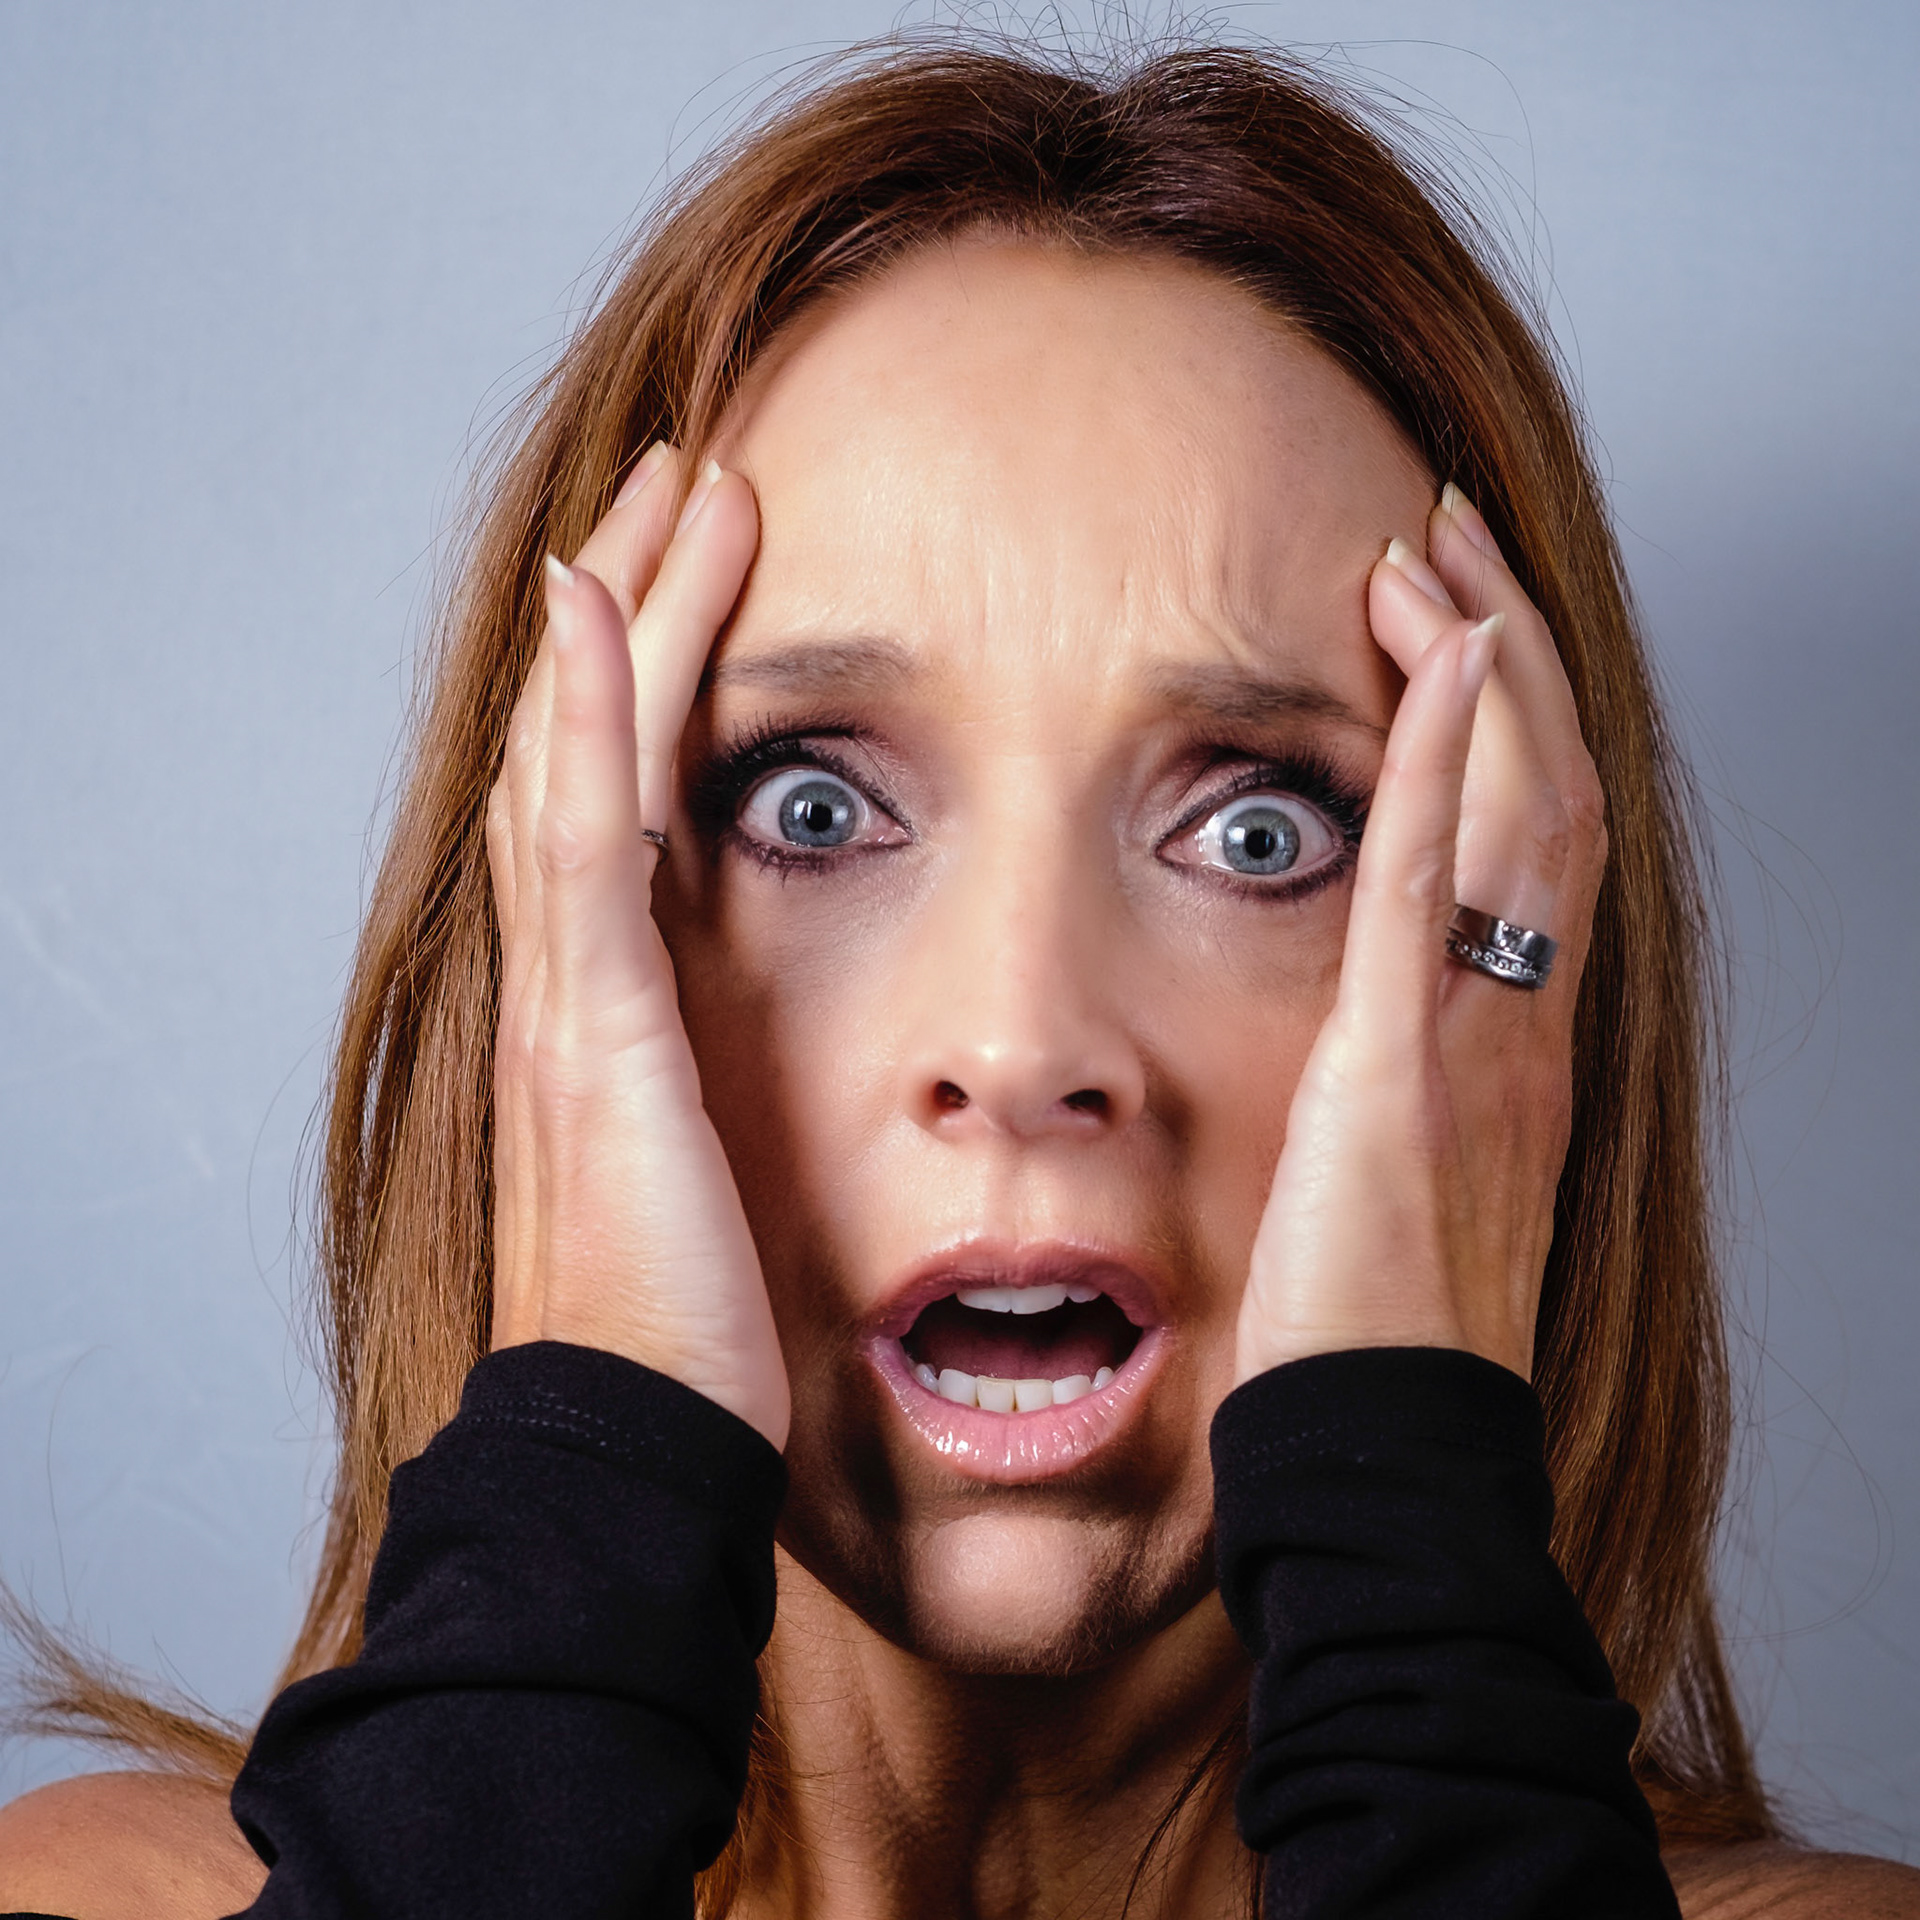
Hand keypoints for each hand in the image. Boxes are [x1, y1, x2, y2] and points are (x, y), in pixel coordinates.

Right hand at [486, 446, 790, 1448]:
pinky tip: (595, 611)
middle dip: (631, 607)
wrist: (633, 1444)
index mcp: (611, 1011)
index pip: (614, 795)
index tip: (689, 574)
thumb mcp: (721, 1183)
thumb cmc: (689, 1334)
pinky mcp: (596, 1035)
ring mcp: (571, 1001)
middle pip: (583, 745)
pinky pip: (579, 843)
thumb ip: (735, 1098)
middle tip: (680, 484)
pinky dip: (577, 722)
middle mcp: (573, 983)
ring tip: (670, 493)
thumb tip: (787, 1064)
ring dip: (622, 618)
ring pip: (577, 759)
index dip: (641, 677)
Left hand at [1234, 487, 1607, 1384]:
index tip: (1457, 621)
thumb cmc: (1381, 1324)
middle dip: (1503, 647)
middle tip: (1443, 542)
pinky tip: (1435, 658)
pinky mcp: (1398, 1073)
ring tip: (1422, 559)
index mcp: (1520, 1038)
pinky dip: (1434, 763)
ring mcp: (1477, 1040)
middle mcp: (1523, 1020)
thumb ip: (1399, 1074)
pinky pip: (1427, 887)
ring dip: (1473, 667)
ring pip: (1513, 807)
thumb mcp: (1405, 1170)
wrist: (1390, 1439)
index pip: (1539, 835)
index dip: (1512, 714)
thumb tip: (1356, 1020)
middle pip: (1546, 787)